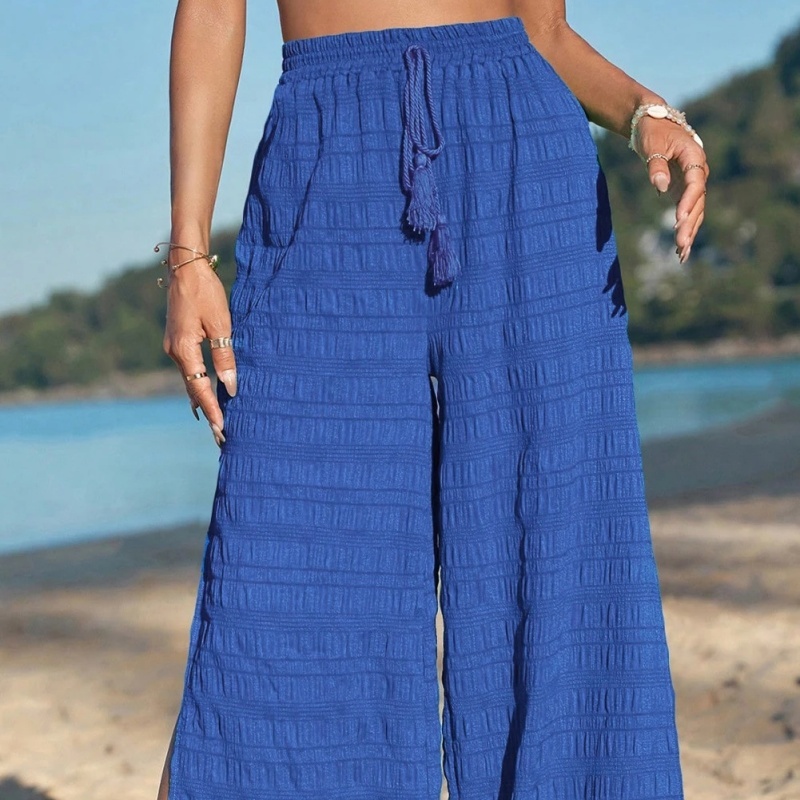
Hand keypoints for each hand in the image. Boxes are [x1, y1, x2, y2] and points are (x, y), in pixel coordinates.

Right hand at [162, 262, 236, 446]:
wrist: (185, 267)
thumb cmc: (206, 293)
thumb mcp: (221, 325)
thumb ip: (225, 357)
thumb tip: (230, 388)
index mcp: (184, 351)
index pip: (200, 389)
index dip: (212, 411)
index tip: (222, 431)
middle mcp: (174, 352)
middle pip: (192, 390)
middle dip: (207, 413)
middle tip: (220, 437)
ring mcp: (173, 347)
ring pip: (189, 381)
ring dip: (202, 401)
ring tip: (215, 422)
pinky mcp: (177, 340)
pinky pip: (189, 369)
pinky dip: (198, 385)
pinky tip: (205, 395)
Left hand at [637, 115, 709, 263]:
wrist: (654, 123)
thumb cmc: (652, 131)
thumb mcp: (652, 145)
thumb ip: (656, 165)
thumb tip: (661, 187)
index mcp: (694, 157)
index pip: (695, 182)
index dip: (688, 201)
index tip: (678, 219)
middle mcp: (699, 171)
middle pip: (698, 202)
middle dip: (690, 224)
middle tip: (680, 244)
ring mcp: (694, 183)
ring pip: (696, 211)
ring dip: (690, 232)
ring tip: (682, 255)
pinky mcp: (685, 191)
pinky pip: (688, 212)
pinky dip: (685, 229)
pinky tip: (680, 250)